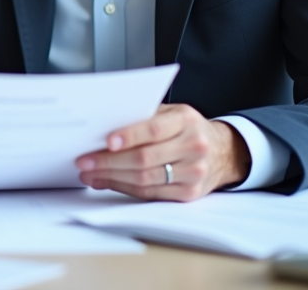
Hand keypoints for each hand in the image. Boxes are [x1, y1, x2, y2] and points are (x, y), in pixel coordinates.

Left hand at [75, 104, 249, 201]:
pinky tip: (107, 182)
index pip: (154, 129)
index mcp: (186, 121)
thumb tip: (103, 128)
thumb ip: (144, 117)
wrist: (223, 151)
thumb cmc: (187, 128)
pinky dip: (125, 188)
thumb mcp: (172, 113)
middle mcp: (193, 147)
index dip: (129, 136)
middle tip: (84, 162)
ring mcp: (193, 173)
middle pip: (145, 158)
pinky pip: (150, 194)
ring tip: (90, 174)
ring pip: (145, 179)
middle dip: (109, 161)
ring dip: (112, 177)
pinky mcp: (189, 194)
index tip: (106, 141)